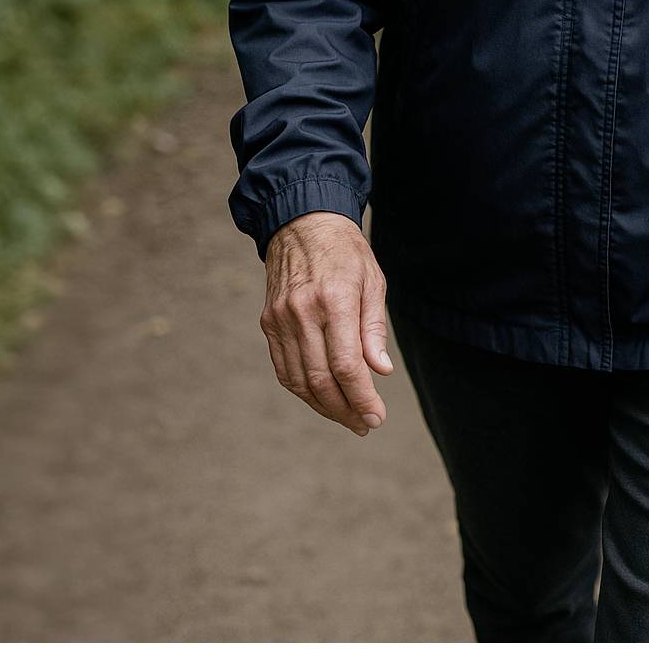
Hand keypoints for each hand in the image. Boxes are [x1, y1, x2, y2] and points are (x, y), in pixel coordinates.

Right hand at [259, 211, 393, 435]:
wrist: (301, 223)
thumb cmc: (345, 253)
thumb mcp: (372, 282)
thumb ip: (374, 328)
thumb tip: (380, 371)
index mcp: (333, 300)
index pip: (346, 366)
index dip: (362, 399)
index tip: (377, 417)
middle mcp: (302, 312)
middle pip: (321, 379)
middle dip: (345, 410)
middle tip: (365, 425)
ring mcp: (280, 318)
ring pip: (299, 380)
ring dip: (324, 406)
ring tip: (347, 417)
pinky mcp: (268, 322)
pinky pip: (283, 368)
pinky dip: (302, 389)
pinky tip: (322, 397)